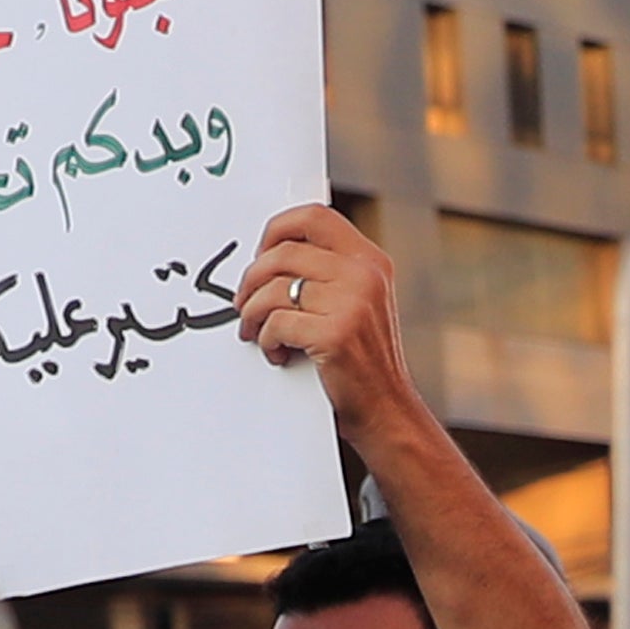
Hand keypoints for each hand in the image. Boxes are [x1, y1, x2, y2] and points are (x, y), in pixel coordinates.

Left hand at [232, 204, 420, 438]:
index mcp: (370, 261)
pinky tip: (275, 352)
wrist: (386, 411)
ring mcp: (352, 304)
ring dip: (253, 313)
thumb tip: (270, 260)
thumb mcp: (359, 304)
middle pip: (285, 252)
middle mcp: (365, 276)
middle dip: (252, 278)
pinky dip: (266, 339)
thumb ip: (328, 275)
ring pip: (274, 288)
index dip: (277, 230)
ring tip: (255, 331)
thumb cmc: (362, 362)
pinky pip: (277, 322)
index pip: (314, 217)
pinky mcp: (335, 334)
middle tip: (244, 303)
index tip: (261, 254)